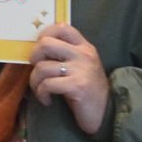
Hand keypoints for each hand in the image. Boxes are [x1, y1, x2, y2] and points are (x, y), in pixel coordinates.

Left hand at [30, 20, 111, 134]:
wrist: (107, 114)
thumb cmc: (88, 91)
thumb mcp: (80, 67)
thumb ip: (65, 54)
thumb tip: (36, 49)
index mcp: (84, 47)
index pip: (62, 27)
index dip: (44, 35)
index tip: (41, 51)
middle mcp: (83, 54)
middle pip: (45, 43)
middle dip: (34, 58)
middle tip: (38, 71)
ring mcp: (81, 69)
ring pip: (42, 67)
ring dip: (35, 81)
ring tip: (42, 90)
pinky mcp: (77, 86)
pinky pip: (47, 84)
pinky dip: (42, 94)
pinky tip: (47, 100)